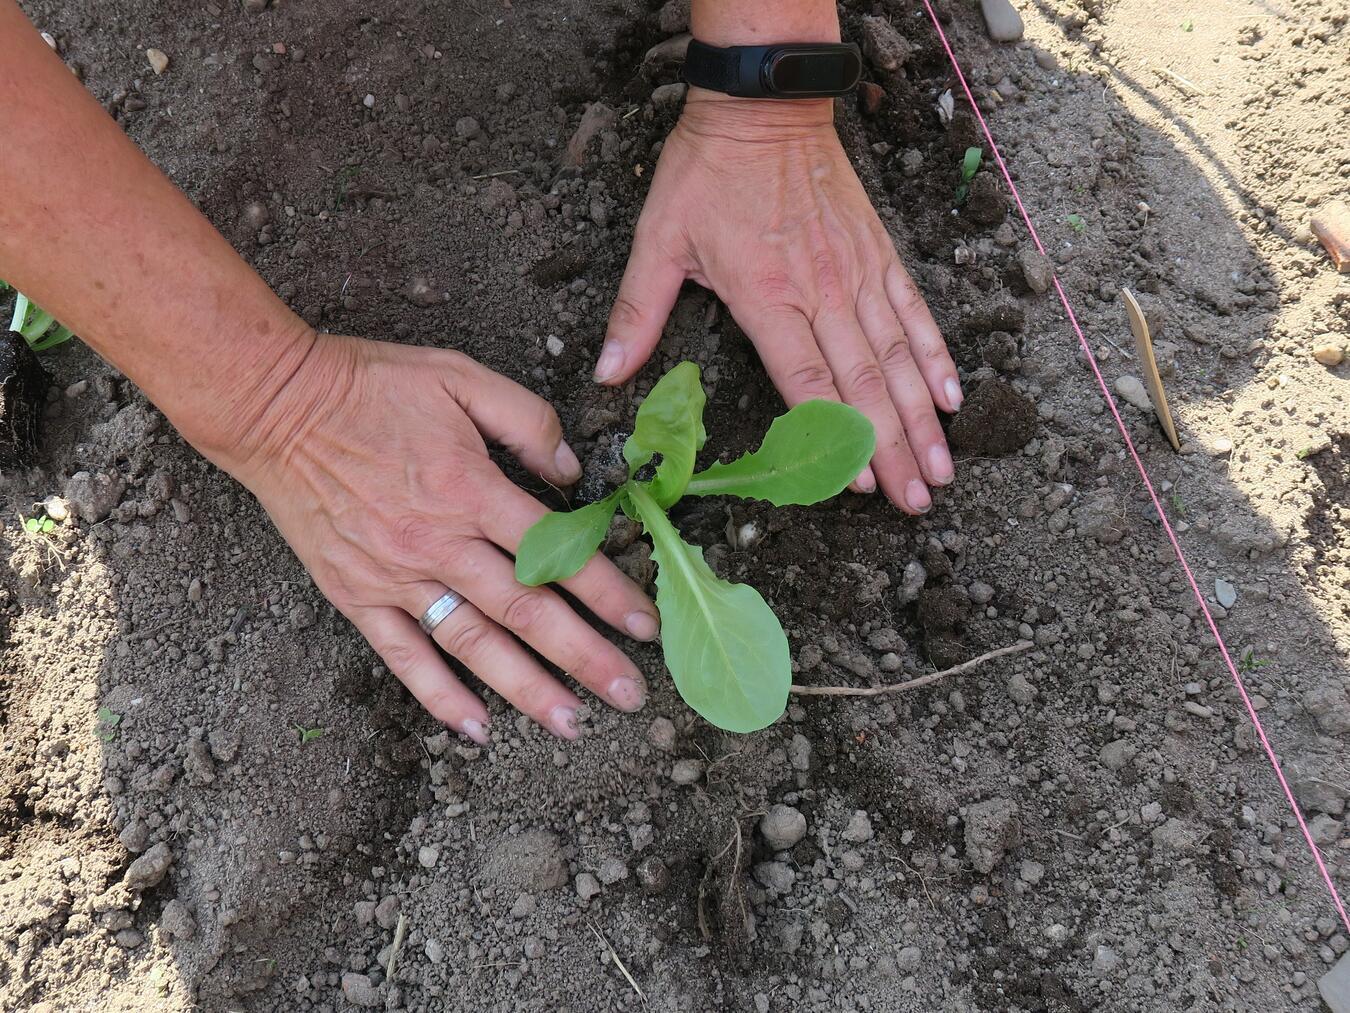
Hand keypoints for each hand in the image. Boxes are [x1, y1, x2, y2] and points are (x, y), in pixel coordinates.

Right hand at [229, 334, 659, 742]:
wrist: (276, 405)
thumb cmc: (374, 386)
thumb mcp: (461, 378)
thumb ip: (528, 421)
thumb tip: (574, 473)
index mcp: (471, 487)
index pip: (556, 552)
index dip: (607, 592)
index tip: (646, 625)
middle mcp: (439, 542)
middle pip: (525, 611)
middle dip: (584, 656)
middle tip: (630, 695)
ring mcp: (395, 576)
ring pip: (473, 644)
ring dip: (526, 688)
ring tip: (572, 724)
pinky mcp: (356, 595)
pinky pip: (403, 656)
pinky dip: (438, 695)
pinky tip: (475, 729)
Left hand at [596, 96, 961, 513]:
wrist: (765, 103)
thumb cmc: (706, 172)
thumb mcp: (657, 240)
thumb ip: (636, 313)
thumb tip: (607, 375)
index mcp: (765, 296)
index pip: (807, 380)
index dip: (835, 436)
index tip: (861, 485)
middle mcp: (821, 290)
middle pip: (863, 384)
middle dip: (893, 449)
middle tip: (917, 502)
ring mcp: (857, 272)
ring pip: (897, 357)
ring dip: (922, 419)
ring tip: (943, 469)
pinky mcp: (878, 252)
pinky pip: (914, 312)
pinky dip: (934, 356)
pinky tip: (951, 397)